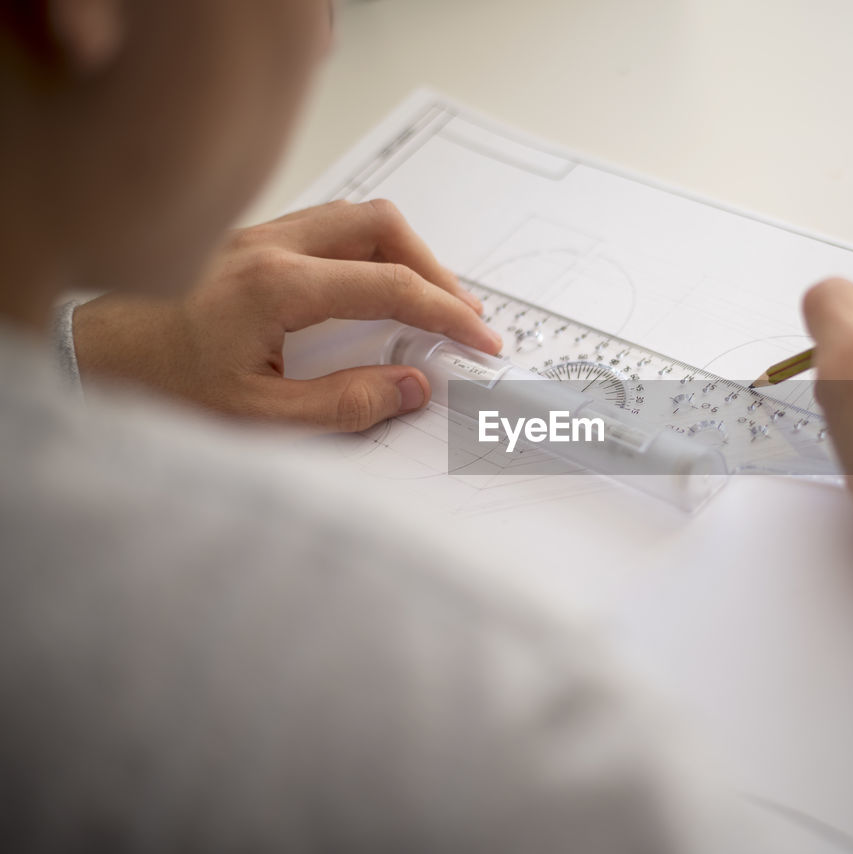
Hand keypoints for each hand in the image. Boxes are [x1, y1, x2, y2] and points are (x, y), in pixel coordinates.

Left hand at [73, 200, 502, 432]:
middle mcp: (268, 245)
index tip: (480, 339)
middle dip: (433, 268)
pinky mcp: (247, 240)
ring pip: (355, 217)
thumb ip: (344, 405)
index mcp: (275, 287)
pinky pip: (326, 226)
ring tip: (427, 301)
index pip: (389, 285)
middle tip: (460, 316)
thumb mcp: (257, 418)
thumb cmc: (160, 389)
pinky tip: (372, 287)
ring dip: (402, 253)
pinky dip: (367, 249)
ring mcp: (256, 234)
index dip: (447, 313)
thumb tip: (412, 387)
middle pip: (381, 225)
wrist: (91, 359)